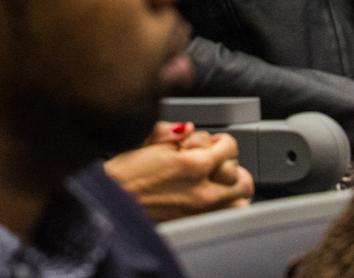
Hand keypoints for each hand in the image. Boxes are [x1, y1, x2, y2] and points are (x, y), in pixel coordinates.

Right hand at [105, 122, 254, 222]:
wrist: (112, 203)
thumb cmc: (124, 175)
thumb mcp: (147, 141)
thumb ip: (173, 132)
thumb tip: (187, 128)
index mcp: (192, 165)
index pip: (230, 148)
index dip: (222, 141)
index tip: (215, 141)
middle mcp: (203, 191)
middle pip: (241, 176)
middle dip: (230, 163)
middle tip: (217, 158)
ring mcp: (202, 212)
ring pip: (240, 200)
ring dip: (233, 187)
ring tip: (220, 180)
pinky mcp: (196, 224)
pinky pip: (227, 216)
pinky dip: (227, 206)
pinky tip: (216, 198)